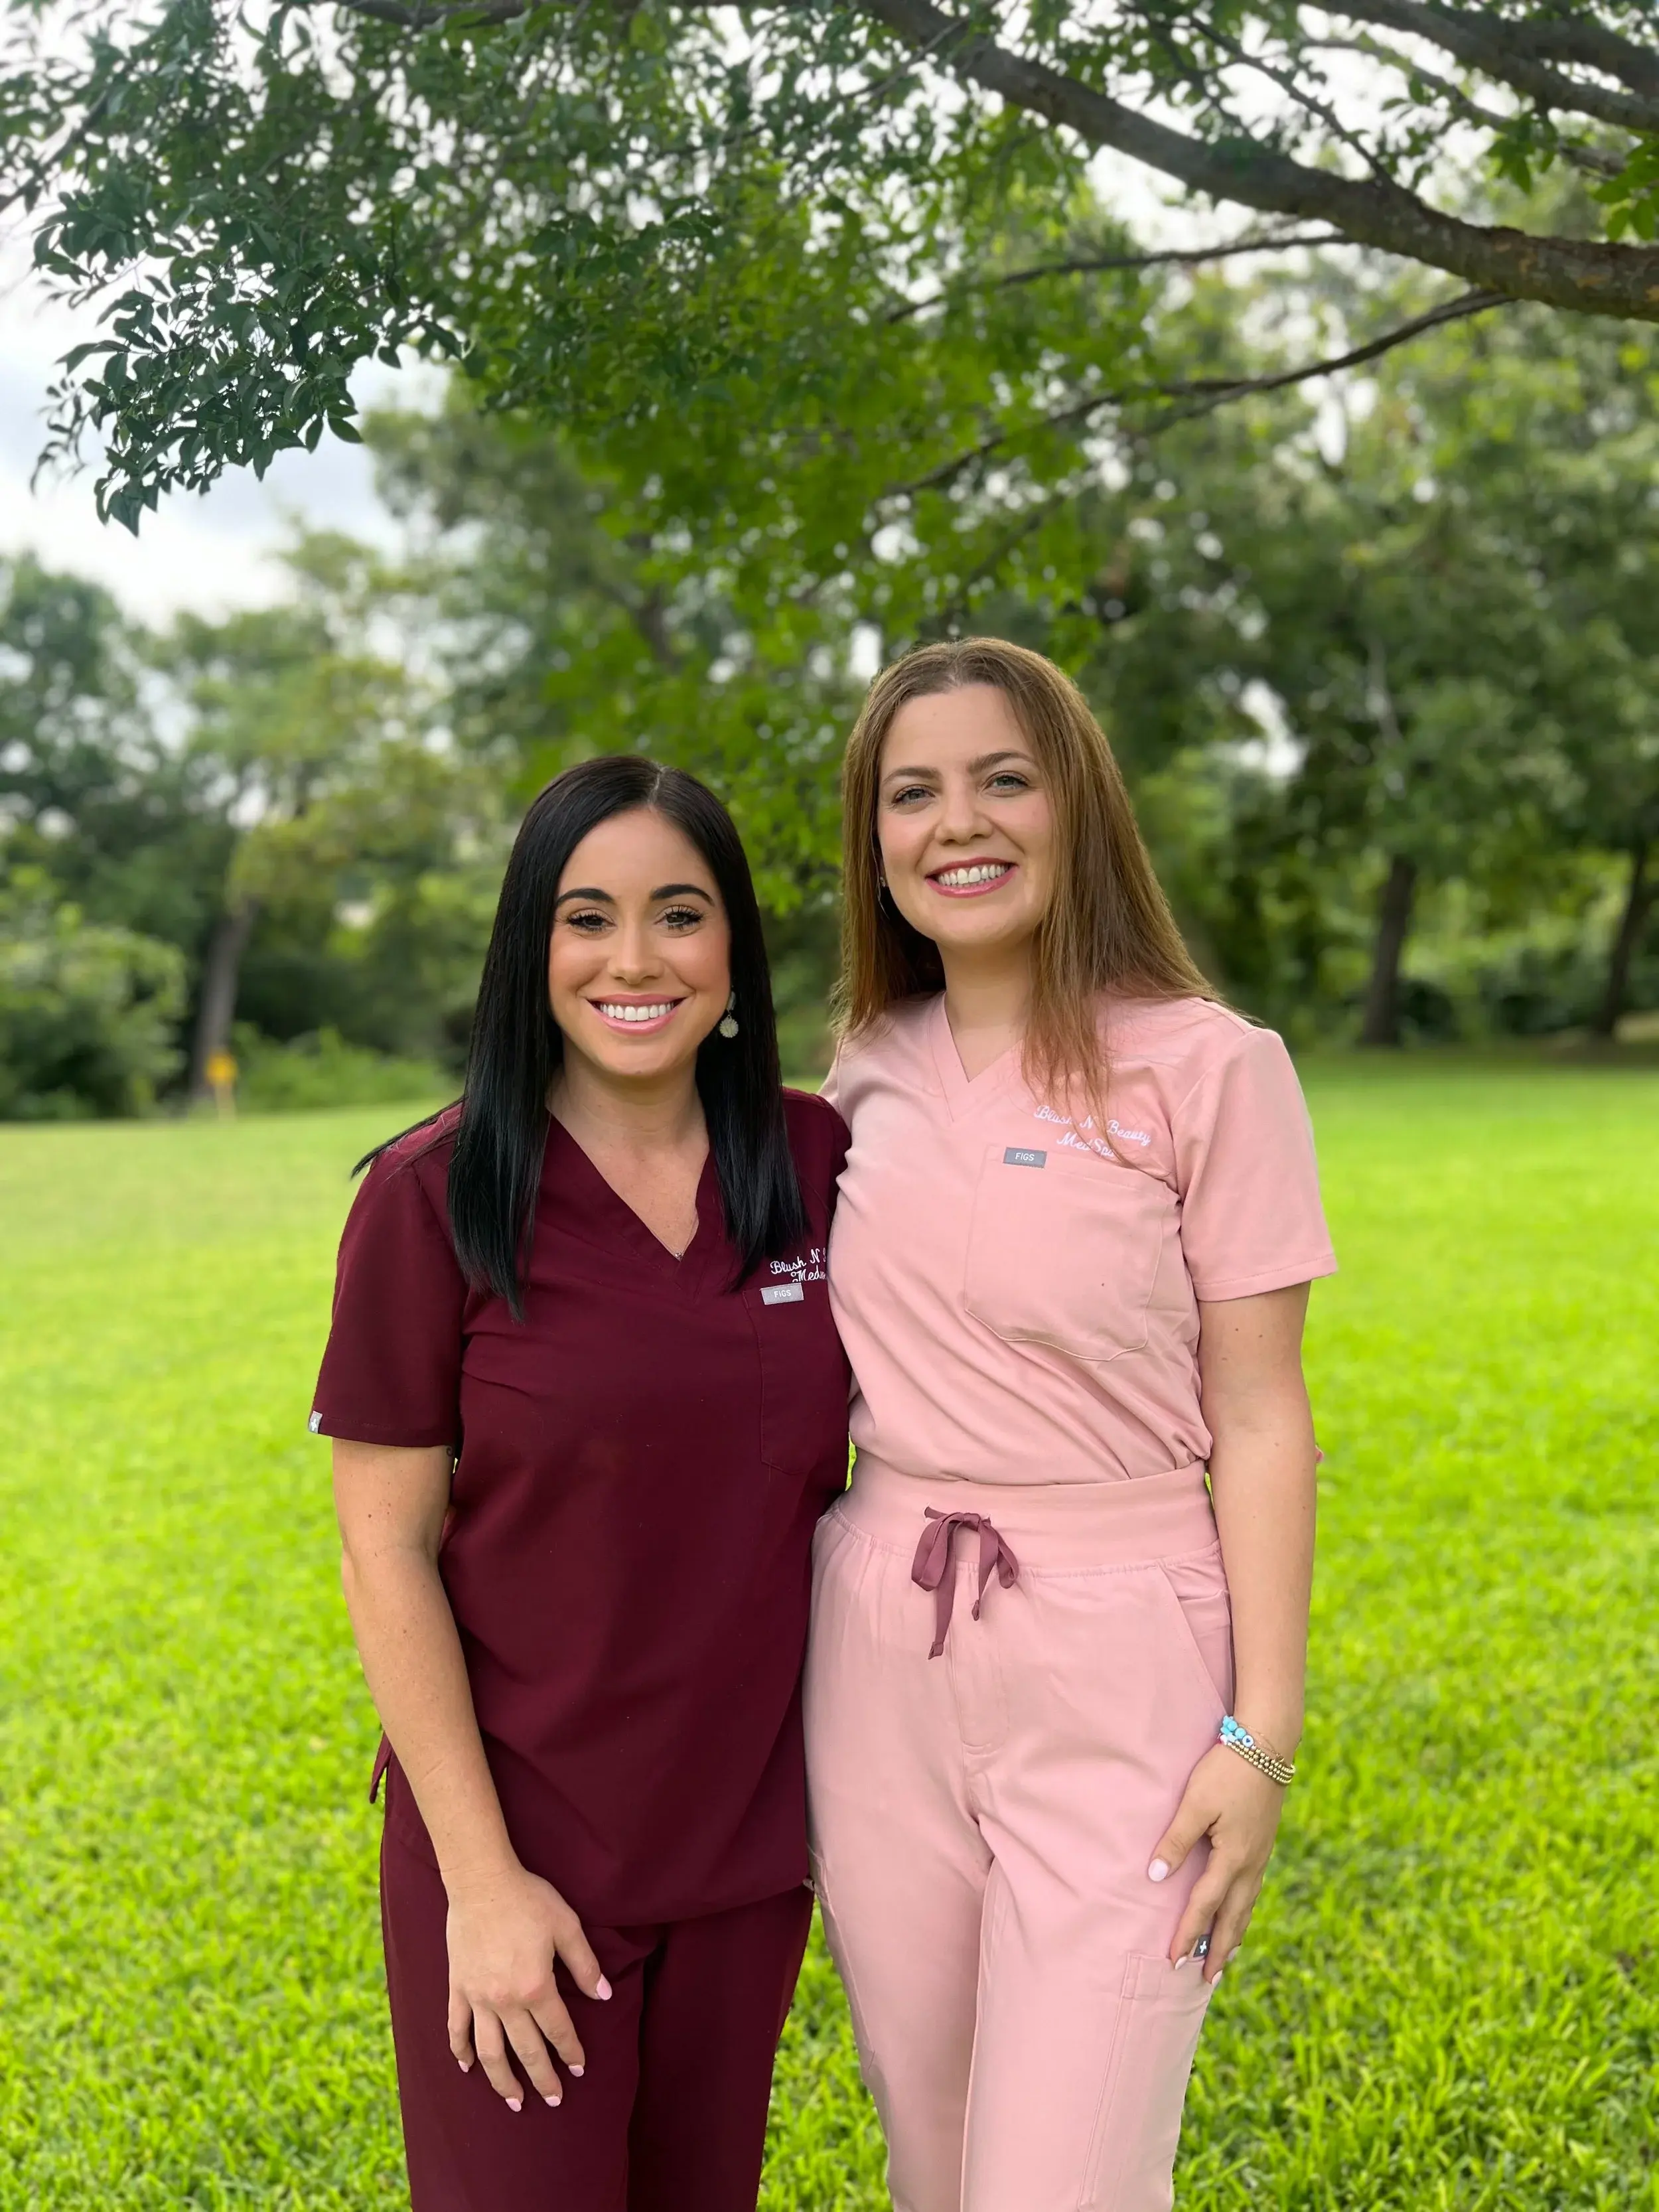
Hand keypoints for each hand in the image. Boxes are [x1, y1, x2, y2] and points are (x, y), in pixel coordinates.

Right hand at [445, 1861, 610, 2108]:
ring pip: (490, 2052)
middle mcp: (506, 2001)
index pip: (558, 2030)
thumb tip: (603, 1995)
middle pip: (526, 2051)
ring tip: (514, 2101)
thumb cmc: (528, 1899)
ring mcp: (478, 1998)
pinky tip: (467, 2067)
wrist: (481, 1882)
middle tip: (554, 2099)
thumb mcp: (567, 1925)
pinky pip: (457, 2028)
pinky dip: (460, 2051)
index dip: (571, 2052)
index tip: (580, 2069)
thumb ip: (585, 1964)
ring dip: (502, 2080)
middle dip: (542, 2079)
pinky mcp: (457, 1988)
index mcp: (536, 1987)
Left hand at [1147, 1742, 1286, 1983]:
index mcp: (1233, 1858)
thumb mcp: (1195, 1803)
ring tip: (1223, 1958)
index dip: (1188, 1934)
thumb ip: (1175, 1841)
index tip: (1174, 1961)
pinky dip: (1243, 1911)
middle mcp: (1251, 1864)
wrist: (1268, 1746)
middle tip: (1206, 1979)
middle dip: (1218, 1949)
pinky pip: (1252, 1890)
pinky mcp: (1264, 1844)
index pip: (1205, 1906)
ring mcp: (1261, 1856)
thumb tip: (1157, 1878)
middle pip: (1233, 1918)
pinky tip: (1238, 1912)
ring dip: (1233, 1934)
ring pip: (1246, 1906)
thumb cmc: (1226, 1770)